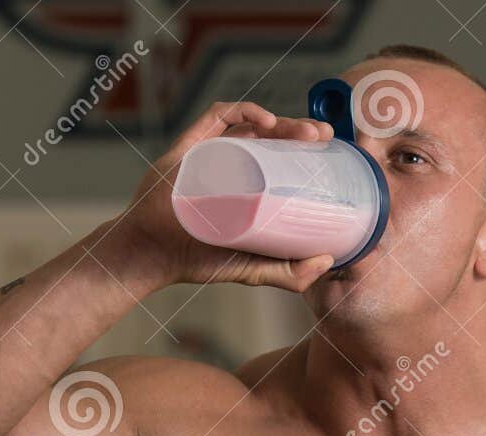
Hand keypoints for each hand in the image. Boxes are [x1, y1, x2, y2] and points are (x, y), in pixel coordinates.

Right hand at [105, 101, 336, 291]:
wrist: (155, 254)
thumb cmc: (201, 261)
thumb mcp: (256, 270)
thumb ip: (291, 273)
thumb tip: (329, 261)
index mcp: (251, 189)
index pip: (284, 161)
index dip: (308, 153)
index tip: (331, 153)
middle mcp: (235, 167)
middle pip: (274, 138)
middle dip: (302, 132)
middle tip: (323, 137)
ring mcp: (214, 154)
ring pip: (253, 124)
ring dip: (283, 121)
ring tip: (306, 133)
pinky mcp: (192, 144)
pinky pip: (219, 117)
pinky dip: (244, 111)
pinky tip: (266, 122)